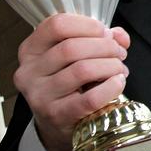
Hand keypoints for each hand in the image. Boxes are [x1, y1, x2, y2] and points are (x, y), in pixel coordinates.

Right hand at [13, 14, 129, 150]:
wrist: (58, 125)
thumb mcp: (77, 57)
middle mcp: (30, 71)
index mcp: (31, 50)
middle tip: (119, 53)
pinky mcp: (57, 115)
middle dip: (105, 47)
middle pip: (72, 48)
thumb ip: (99, 40)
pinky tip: (118, 82)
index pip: (57, 25)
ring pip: (83, 70)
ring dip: (111, 66)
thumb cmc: (69, 85)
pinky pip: (91, 98)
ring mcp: (40, 95)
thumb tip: (120, 36)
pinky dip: (111, 87)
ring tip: (120, 69)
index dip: (88, 25)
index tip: (106, 32)